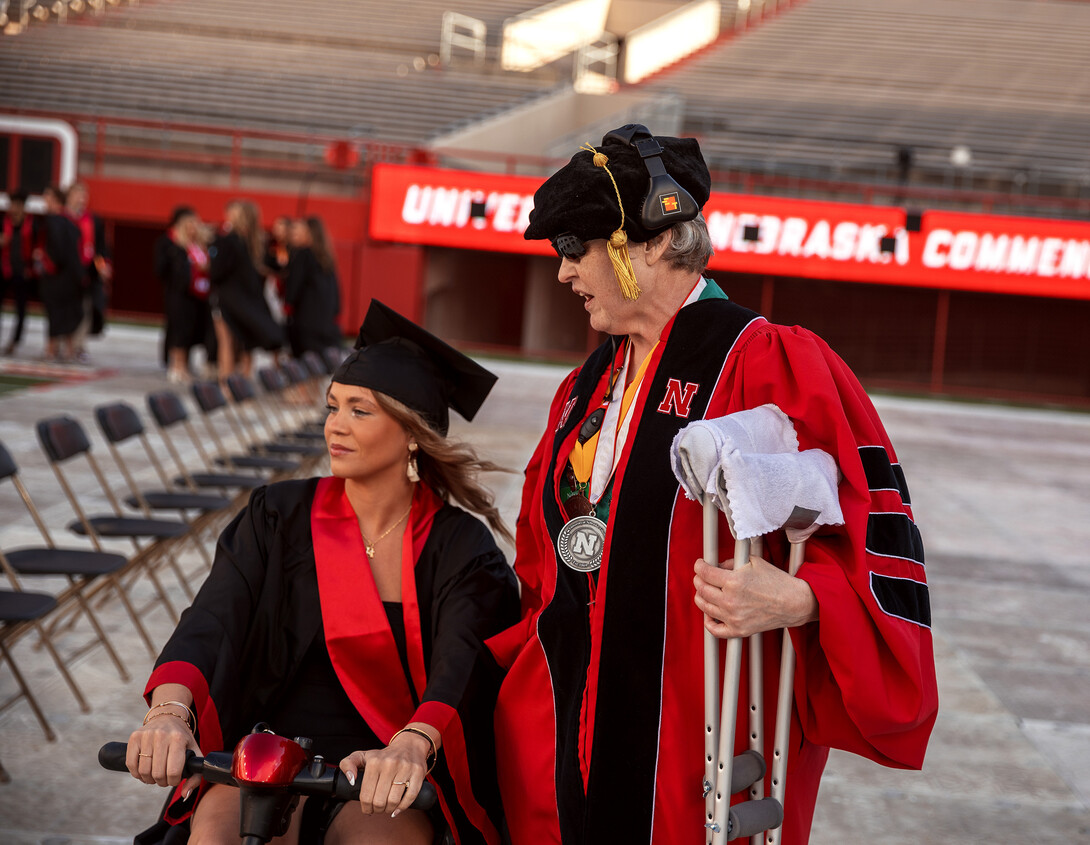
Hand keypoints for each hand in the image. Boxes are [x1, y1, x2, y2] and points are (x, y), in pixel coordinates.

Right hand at [125, 706, 201, 795]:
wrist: (169, 717)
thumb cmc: (182, 740)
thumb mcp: (194, 752)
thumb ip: (195, 776)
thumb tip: (185, 795)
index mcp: (178, 739)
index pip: (173, 771)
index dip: (174, 781)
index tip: (175, 779)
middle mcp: (162, 735)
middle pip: (158, 773)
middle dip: (162, 782)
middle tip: (164, 779)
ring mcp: (147, 735)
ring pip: (144, 771)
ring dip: (149, 780)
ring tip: (155, 776)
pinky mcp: (134, 737)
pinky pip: (131, 764)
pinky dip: (136, 774)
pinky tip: (144, 772)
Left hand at [340, 728, 433, 817]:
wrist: (409, 745)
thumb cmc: (384, 755)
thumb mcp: (363, 756)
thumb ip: (347, 764)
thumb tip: (351, 780)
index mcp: (374, 761)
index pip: (366, 795)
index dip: (365, 807)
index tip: (367, 809)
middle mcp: (389, 763)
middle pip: (379, 800)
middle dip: (377, 810)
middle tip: (377, 809)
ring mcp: (405, 768)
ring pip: (394, 800)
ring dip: (389, 810)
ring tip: (386, 808)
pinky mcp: (418, 772)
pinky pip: (410, 796)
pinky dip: (402, 807)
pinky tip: (397, 809)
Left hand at [693, 554, 817, 638]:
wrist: (793, 603)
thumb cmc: (776, 582)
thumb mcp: (753, 562)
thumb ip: (731, 562)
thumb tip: (717, 566)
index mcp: (733, 582)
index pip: (705, 572)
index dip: (699, 566)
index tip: (699, 564)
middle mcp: (730, 600)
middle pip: (701, 589)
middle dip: (698, 579)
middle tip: (701, 576)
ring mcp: (733, 617)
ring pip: (704, 607)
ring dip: (700, 596)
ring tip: (704, 591)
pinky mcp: (738, 630)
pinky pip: (714, 630)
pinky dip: (708, 622)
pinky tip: (709, 614)